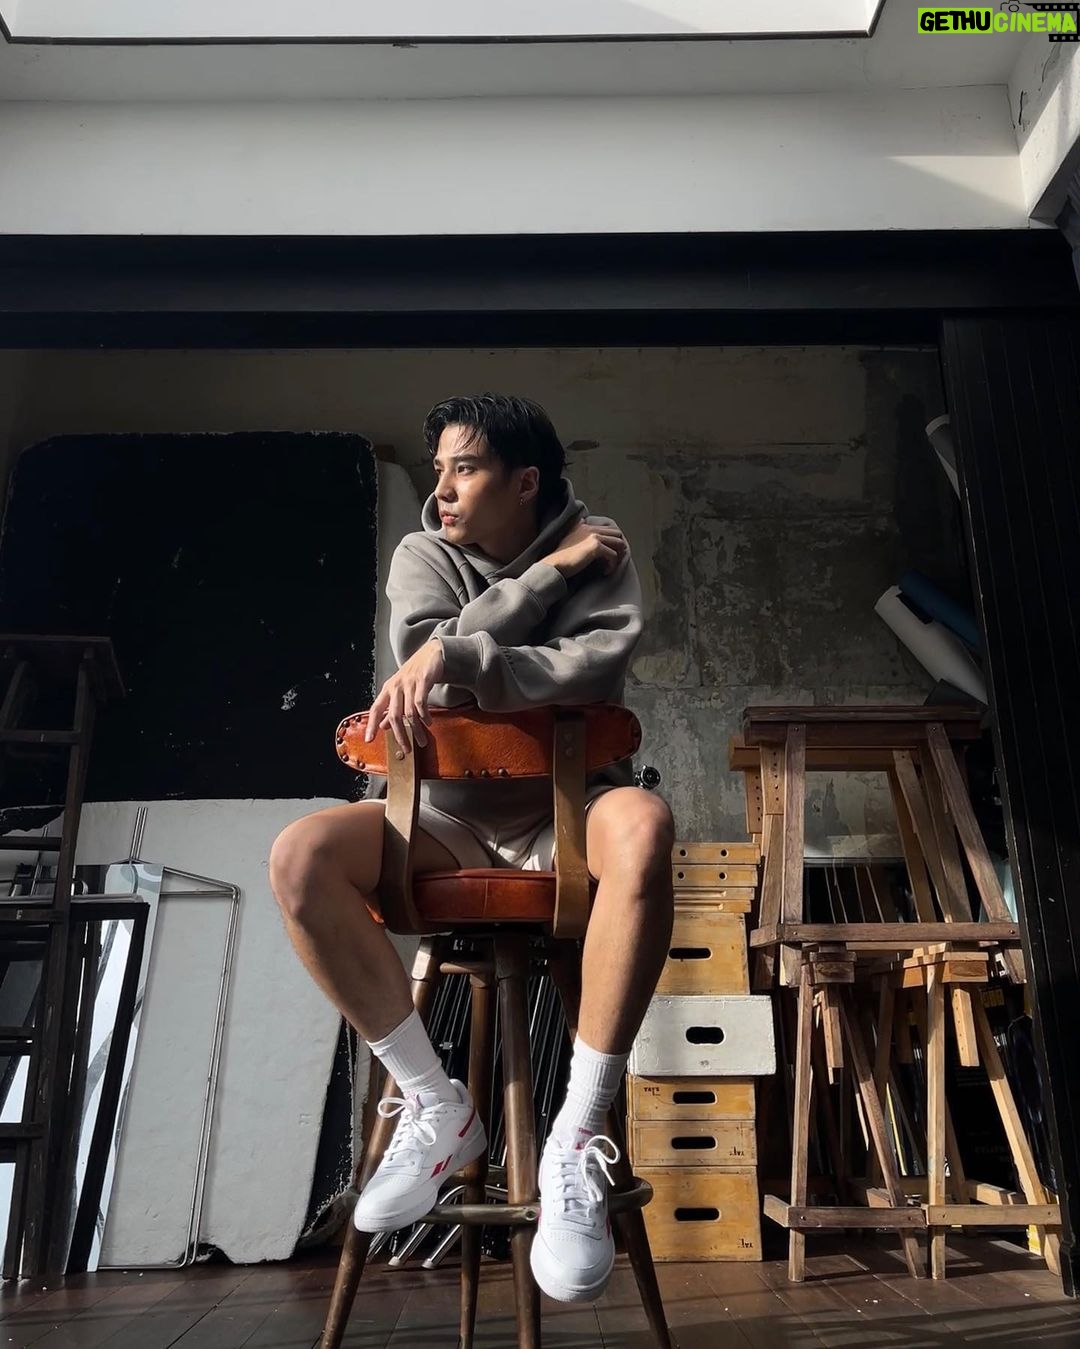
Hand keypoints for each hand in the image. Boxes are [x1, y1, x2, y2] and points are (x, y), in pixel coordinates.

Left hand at [364, 639, 443, 753]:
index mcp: (388, 689)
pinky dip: (424, 715)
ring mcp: (409, 683)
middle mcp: (396, 686)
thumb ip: (391, 708)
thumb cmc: (413, 673)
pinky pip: (421, 702)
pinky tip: (428, 723)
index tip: (369, 739)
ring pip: (409, 712)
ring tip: (421, 741)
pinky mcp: (423, 681)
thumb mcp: (399, 690)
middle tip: (406, 749)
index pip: (376, 709)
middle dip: (400, 735)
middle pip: (394, 715)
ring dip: (416, 729)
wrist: (429, 654)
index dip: (371, 725)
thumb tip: (383, 726)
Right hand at [541, 520, 628, 578]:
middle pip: (618, 534)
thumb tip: (582, 520)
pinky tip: (605, 572)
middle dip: (620, 547)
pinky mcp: (596, 547)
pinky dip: (612, 565)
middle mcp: (591, 529)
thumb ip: (577, 527)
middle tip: (615, 560)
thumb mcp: (569, 536)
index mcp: (586, 526)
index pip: (610, 529)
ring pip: (619, 543)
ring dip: (618, 556)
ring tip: (611, 566)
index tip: (611, 554)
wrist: (555, 565)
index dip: (614, 541)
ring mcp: (594, 536)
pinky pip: (613, 555)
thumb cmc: (561, 556)